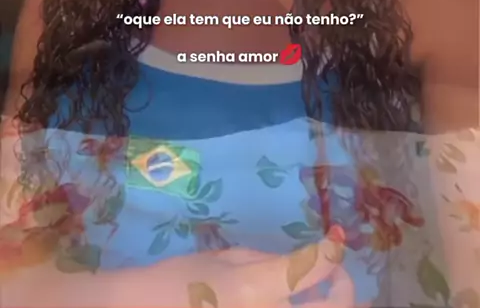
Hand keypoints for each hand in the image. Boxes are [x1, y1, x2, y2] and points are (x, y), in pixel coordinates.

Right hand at [186, 226, 355, 307]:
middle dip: (345, 289)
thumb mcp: (222, 258)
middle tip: (341, 277)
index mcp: (258, 288)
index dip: (332, 250)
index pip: (316, 267)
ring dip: (326, 305)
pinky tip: (295, 304)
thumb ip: (263, 260)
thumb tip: (292, 264)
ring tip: (323, 294)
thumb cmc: (178, 280)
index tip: (335, 239)